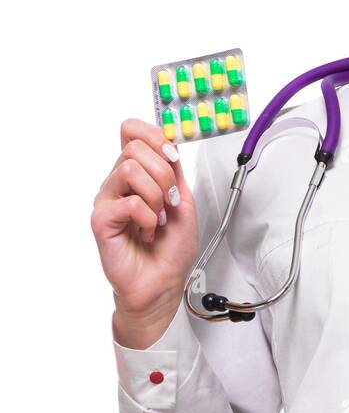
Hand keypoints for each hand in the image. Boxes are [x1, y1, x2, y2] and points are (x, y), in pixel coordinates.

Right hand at [91, 119, 199, 344]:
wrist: (164, 281)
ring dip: (156, 196)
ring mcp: (107, 199)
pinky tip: (147, 231)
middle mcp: (119, 182)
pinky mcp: (101, 220)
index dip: (153, 134)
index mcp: (138, 174)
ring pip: (130, 170)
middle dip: (165, 174)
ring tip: (158, 218)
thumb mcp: (183, 199)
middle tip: (169, 202)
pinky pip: (129, 201)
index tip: (172, 153)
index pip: (131, 131)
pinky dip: (148, 217)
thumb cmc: (171, 247)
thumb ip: (174, 169)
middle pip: (135, 147)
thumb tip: (168, 141)